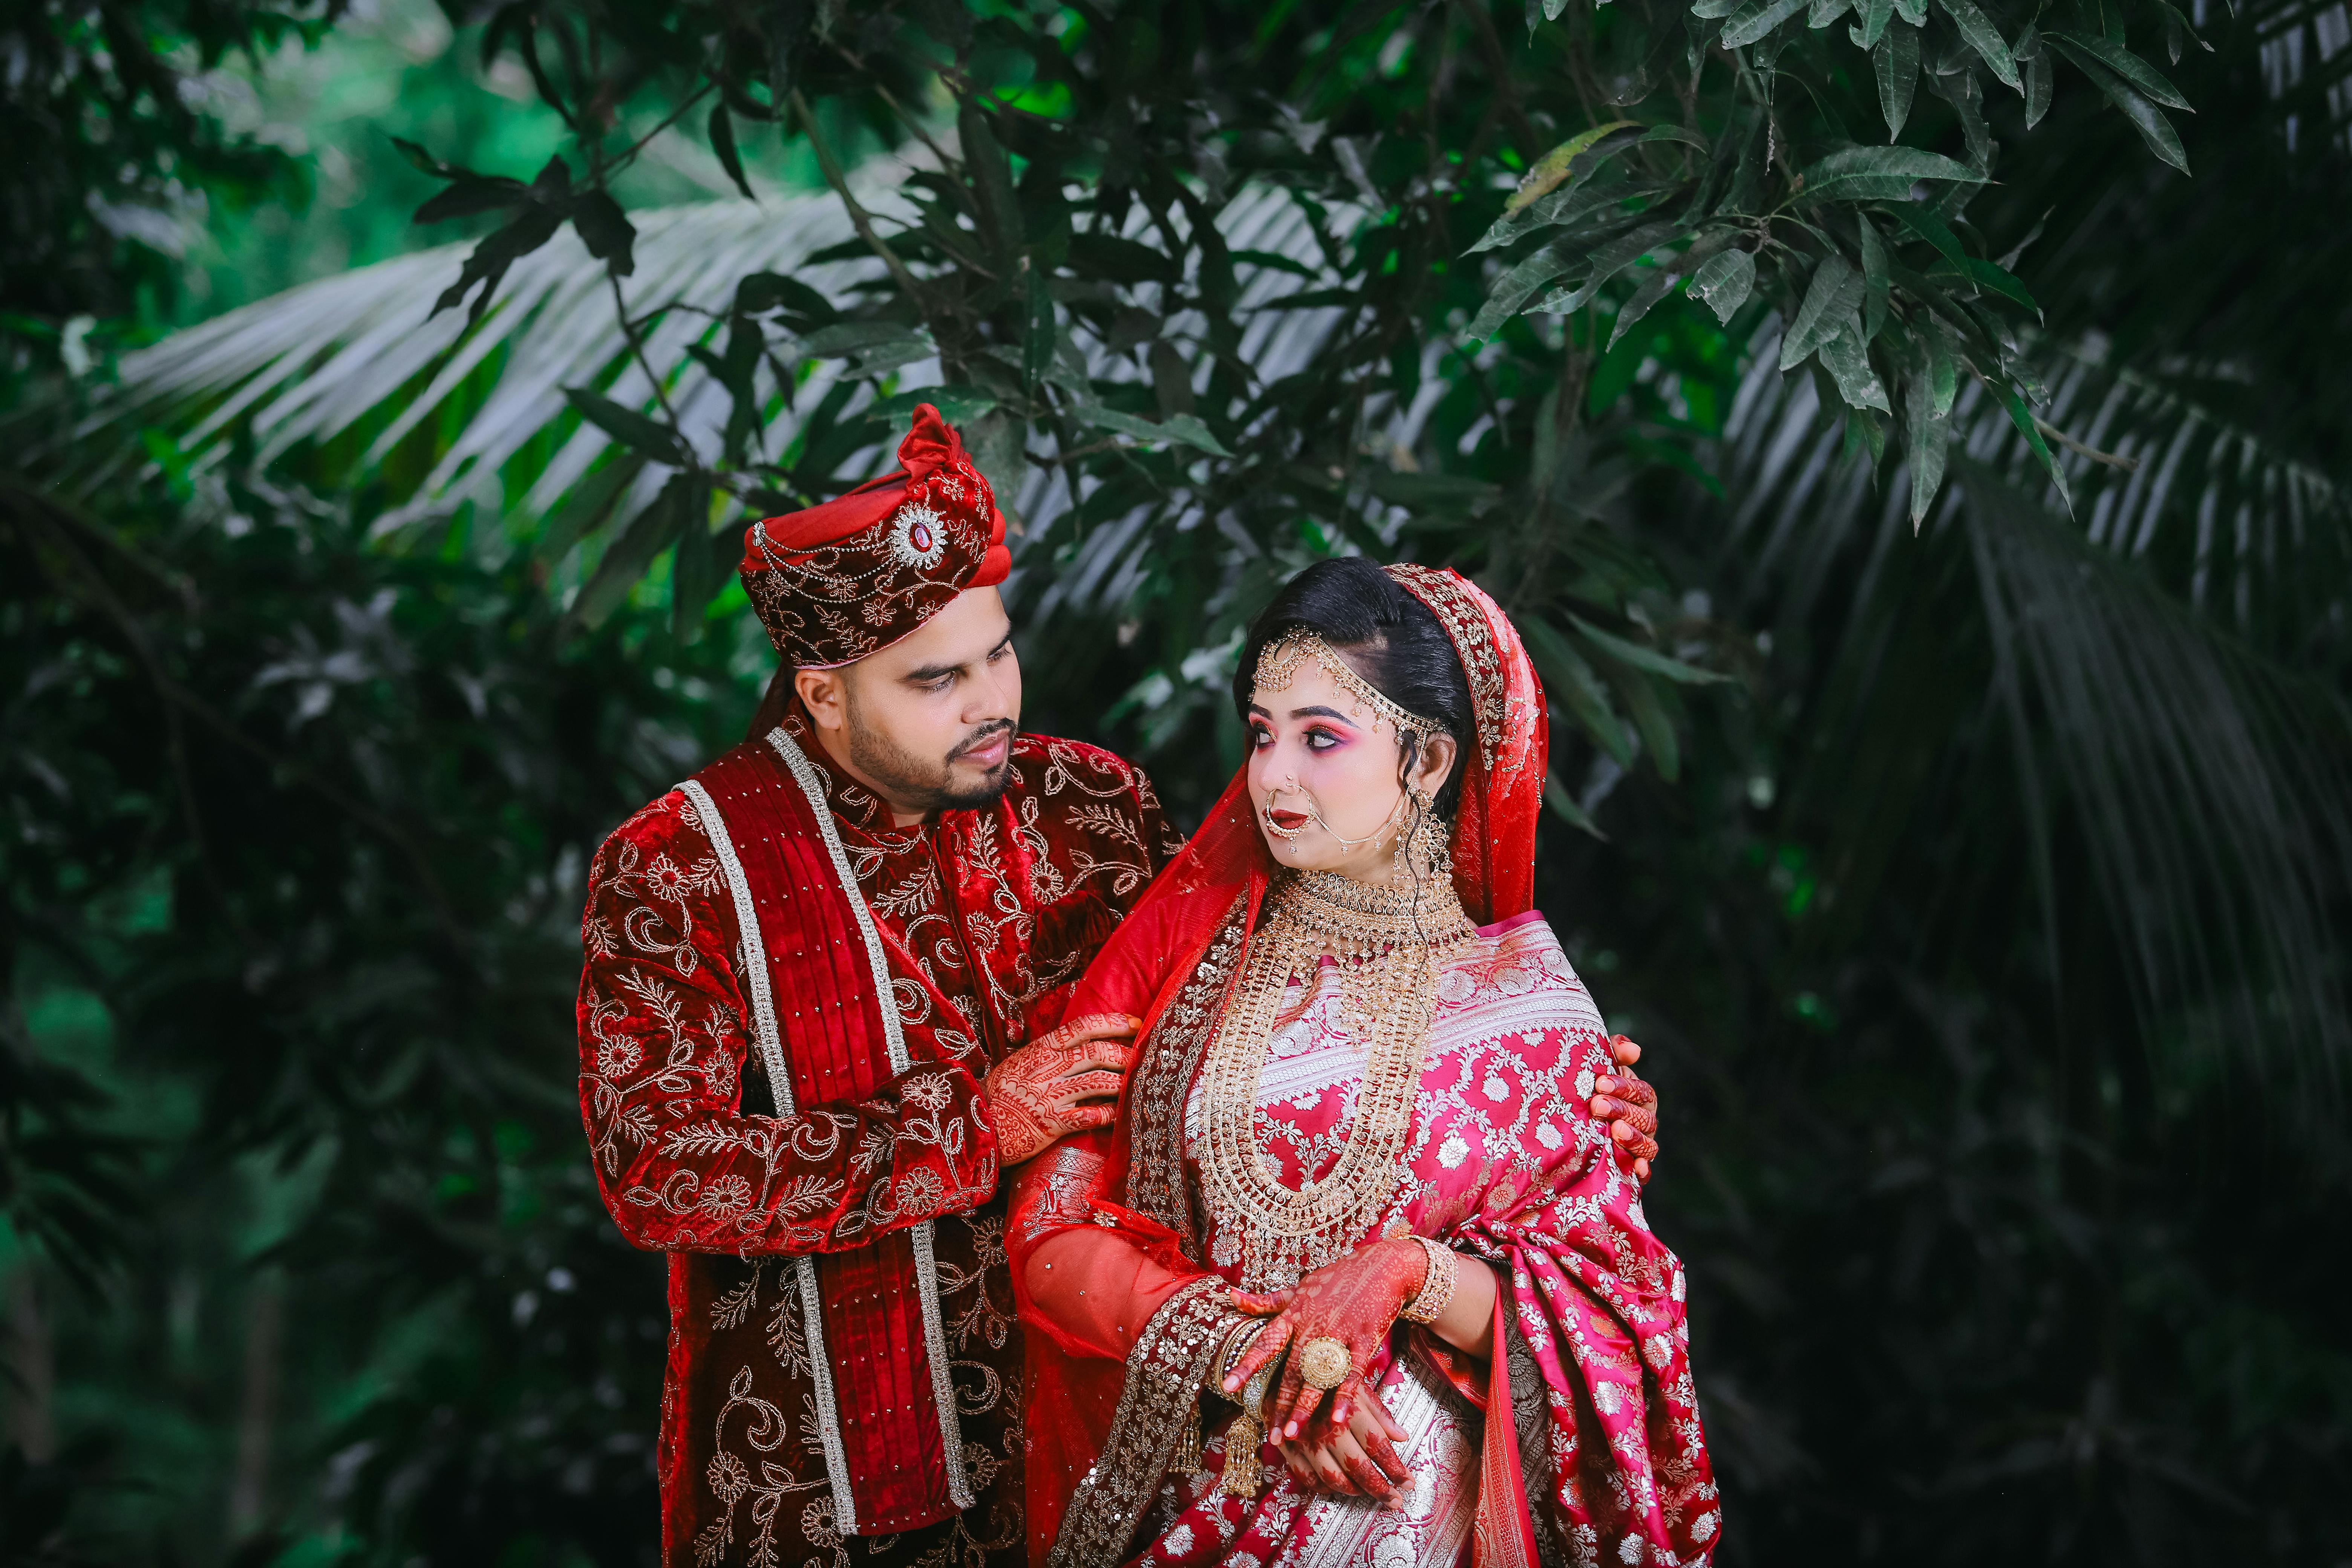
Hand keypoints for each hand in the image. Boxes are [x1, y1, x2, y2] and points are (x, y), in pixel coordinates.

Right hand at [980, 1013, 1137, 1165]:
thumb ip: (1050, 1052)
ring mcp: (1049, 1096)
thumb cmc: (999, 1093)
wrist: (975, 1125)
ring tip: (1139, 1082)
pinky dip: (1108, 1114)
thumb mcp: (1021, 1062)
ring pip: (1098, 1082)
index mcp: (1040, 1049)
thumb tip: (1085, 1041)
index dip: (1113, 1023)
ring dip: (1123, 1082)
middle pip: (1097, 1053)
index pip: (1083, 1027)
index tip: (1136, 1023)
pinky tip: (1120, 1113)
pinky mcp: (1051, 1124)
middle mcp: (1046, 1069)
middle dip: (1126, 1054)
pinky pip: (1088, 1117)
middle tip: (1143, 1057)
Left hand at [1224, 1236, 1427, 1439]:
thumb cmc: (1334, 1280)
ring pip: (1318, 1376)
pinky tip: (1338, 1420)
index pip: (1265, 1343)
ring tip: (1293, 1433)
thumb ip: (1266, 1302)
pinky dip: (1345, 1397)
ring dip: (1305, 1407)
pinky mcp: (1364, 1339)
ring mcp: (1339, 1333)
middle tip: (1271, 1434)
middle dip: (1280, 1404)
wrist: (1379, 1268)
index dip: (1246, 1365)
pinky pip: (1352, 1374)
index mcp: (1294, 1314)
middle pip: (1292, 1371)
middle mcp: (1313, 1326)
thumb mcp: (1298, 1288)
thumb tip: (1231, 1297)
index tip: (1228, 1386)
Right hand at [1274, 1383, 1410, 1502]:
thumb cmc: (1327, 1379)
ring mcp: (1307, 1441)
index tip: (1408, 1482)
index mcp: (1349, 1411)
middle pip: (1359, 1468)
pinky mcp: (1289, 1448)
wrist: (1283, 1371)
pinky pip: (1308, 1478)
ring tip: (1368, 1493)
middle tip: (1395, 1500)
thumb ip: (1380, 1413)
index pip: (1379, 1447)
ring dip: (1355, 1491)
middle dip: (1381, 1489)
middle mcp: (1328, 1428)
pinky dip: (1324, 1488)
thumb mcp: (1357, 1387)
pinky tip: (1338, 1488)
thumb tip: (1403, 1436)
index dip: (1396, 1468)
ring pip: (1334, 1478)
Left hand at [1591, 1034, 1659, 1181]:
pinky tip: (1637, 1169)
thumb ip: (1613, 1053)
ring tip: (1615, 1130)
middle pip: (1644, 1117)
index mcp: (1637, 1098)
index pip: (1641, 1091)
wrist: (1563, 1127)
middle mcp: (1642, 1122)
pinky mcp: (1630, 1169)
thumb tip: (1634, 1050)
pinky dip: (1643, 1171)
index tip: (1600, 1082)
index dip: (1624, 1086)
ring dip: (1634, 1137)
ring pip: (1649, 1144)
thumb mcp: (1595, 1068)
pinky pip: (1644, 1173)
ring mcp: (1638, 1147)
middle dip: (1622, 1109)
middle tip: (1597, 1105)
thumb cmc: (1584, 1091)